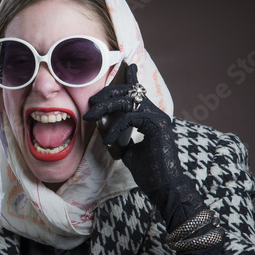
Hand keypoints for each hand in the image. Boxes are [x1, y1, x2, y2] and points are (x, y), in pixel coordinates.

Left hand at [84, 64, 205, 230]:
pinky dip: (115, 127)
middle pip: (129, 92)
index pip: (139, 93)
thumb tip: (107, 134)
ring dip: (105, 106)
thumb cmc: (149, 173)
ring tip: (90, 115)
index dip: (132, 78)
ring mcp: (158, 118)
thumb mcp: (129, 153)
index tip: (128, 66)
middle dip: (107, 94)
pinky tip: (107, 139)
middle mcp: (156, 113)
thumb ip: (121, 140)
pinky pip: (130, 117)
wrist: (164, 188)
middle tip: (91, 103)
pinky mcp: (156, 126)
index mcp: (151, 117)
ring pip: (127, 100)